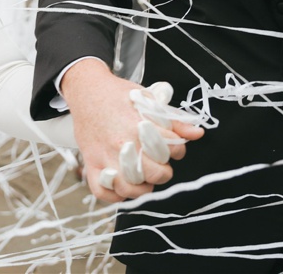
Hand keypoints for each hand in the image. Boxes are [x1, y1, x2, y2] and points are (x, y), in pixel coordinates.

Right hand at [64, 58, 201, 203]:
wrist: (85, 88)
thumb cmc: (117, 95)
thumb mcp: (148, 99)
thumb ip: (174, 119)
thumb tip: (197, 133)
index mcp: (138, 125)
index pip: (171, 149)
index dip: (176, 148)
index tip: (171, 145)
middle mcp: (121, 144)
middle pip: (156, 173)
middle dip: (163, 169)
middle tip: (157, 161)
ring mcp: (104, 157)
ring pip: (132, 189)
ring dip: (143, 186)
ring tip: (143, 175)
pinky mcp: (90, 164)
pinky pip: (104, 192)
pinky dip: (116, 195)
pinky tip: (123, 184)